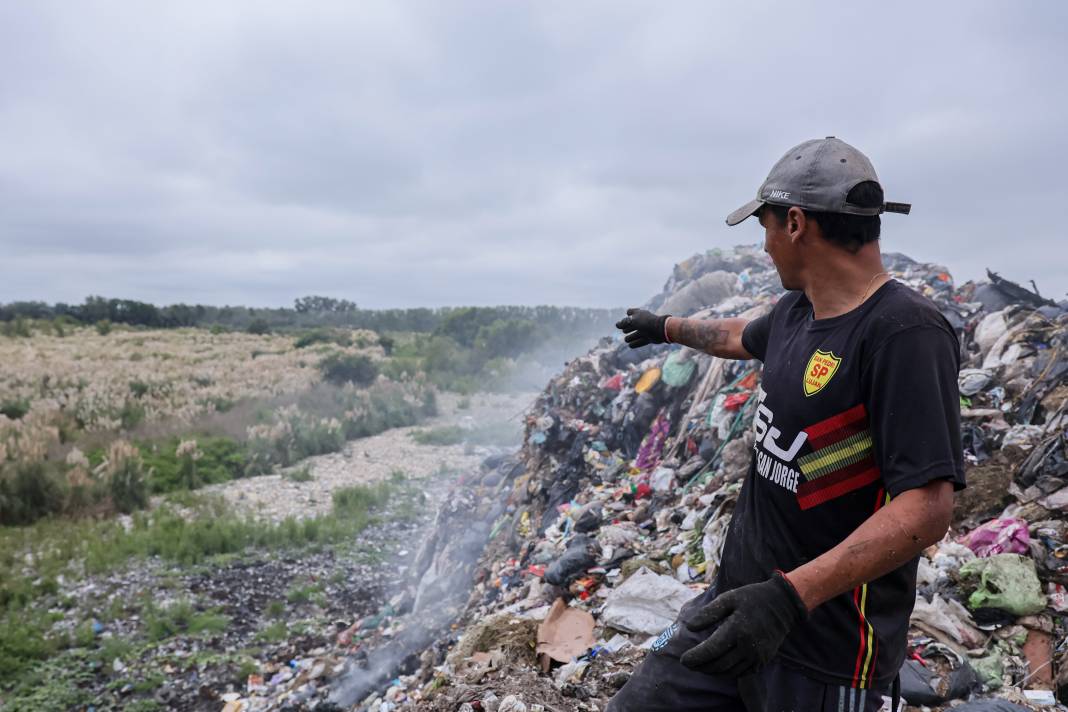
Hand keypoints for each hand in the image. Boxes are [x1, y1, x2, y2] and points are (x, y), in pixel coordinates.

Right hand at [615, 308, 669, 347]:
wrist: (660, 329)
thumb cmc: (645, 322)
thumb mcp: (632, 320)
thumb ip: (623, 322)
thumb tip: (617, 325)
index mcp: (640, 314)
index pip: (631, 312)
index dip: (628, 315)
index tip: (626, 317)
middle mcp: (643, 321)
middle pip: (633, 324)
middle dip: (628, 327)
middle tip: (624, 330)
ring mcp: (647, 330)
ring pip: (637, 334)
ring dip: (631, 337)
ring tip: (626, 340)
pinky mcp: (650, 338)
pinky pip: (641, 341)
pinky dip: (636, 343)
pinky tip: (630, 346)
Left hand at [679, 572, 807, 676]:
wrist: (782, 604)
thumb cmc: (752, 598)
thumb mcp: (728, 598)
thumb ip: (708, 613)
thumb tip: (689, 626)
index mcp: (737, 629)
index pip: (711, 650)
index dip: (695, 657)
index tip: (683, 659)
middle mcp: (748, 646)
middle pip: (718, 664)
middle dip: (700, 667)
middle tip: (688, 664)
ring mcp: (757, 656)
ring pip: (729, 672)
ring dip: (712, 671)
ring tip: (700, 666)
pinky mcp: (763, 661)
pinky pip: (742, 673)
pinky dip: (727, 673)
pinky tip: (718, 666)